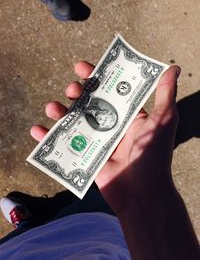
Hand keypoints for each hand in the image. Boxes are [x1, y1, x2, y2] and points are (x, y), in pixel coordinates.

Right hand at [31, 61, 179, 213]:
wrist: (142, 192)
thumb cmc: (154, 154)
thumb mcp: (164, 120)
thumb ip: (165, 94)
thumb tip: (172, 68)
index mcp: (127, 115)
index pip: (109, 91)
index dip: (95, 77)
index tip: (81, 67)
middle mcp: (112, 126)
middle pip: (89, 103)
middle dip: (77, 93)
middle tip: (71, 89)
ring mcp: (98, 141)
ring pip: (74, 121)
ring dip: (60, 112)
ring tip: (52, 108)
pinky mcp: (87, 156)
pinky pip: (66, 144)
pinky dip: (49, 138)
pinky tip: (37, 130)